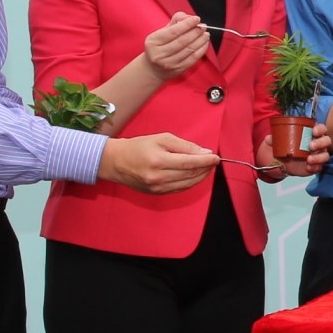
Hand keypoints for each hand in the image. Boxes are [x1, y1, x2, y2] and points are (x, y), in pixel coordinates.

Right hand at [98, 132, 216, 193]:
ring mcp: (158, 188)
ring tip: (207, 167)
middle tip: (213, 161)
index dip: (206, 161)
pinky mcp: (158, 194)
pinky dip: (191, 182)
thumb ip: (184, 146)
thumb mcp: (161, 139)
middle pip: (190, 174)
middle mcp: (159, 177)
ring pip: (188, 184)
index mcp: (159, 161)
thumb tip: (204, 153)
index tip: (216, 157)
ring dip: (201, 176)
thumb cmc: (138, 147)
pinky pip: (180, 189)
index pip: (190, 163)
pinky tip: (195, 175)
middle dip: (206, 168)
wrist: (116, 162)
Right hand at [142, 11, 207, 79]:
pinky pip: (193, 58)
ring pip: (189, 49)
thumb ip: (174, 22)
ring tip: (206, 34)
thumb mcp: (161, 33)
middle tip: (203, 26)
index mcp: (153, 42)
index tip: (196, 19)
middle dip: (195, 32)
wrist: (153, 69)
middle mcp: (160, 54)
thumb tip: (188, 17)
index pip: (173, 31)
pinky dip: (201, 49)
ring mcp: (169, 63)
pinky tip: (205, 43)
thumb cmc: (159, 47)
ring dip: (200, 40)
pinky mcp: (178, 69)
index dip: (187, 24)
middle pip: (182, 41)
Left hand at [264, 123, 329, 180]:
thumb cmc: (286, 146)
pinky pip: (320, 167)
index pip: (321, 129)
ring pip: (325, 155)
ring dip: (319, 157)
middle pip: (326, 141)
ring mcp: (318, 155)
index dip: (320, 129)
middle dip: (320, 142)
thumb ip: (273, 139)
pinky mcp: (316, 166)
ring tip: (309, 159)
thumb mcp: (279, 141)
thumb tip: (268, 138)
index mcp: (312, 134)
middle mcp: (318, 144)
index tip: (314, 131)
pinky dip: (315, 167)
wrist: (284, 162)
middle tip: (310, 146)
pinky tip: (308, 167)